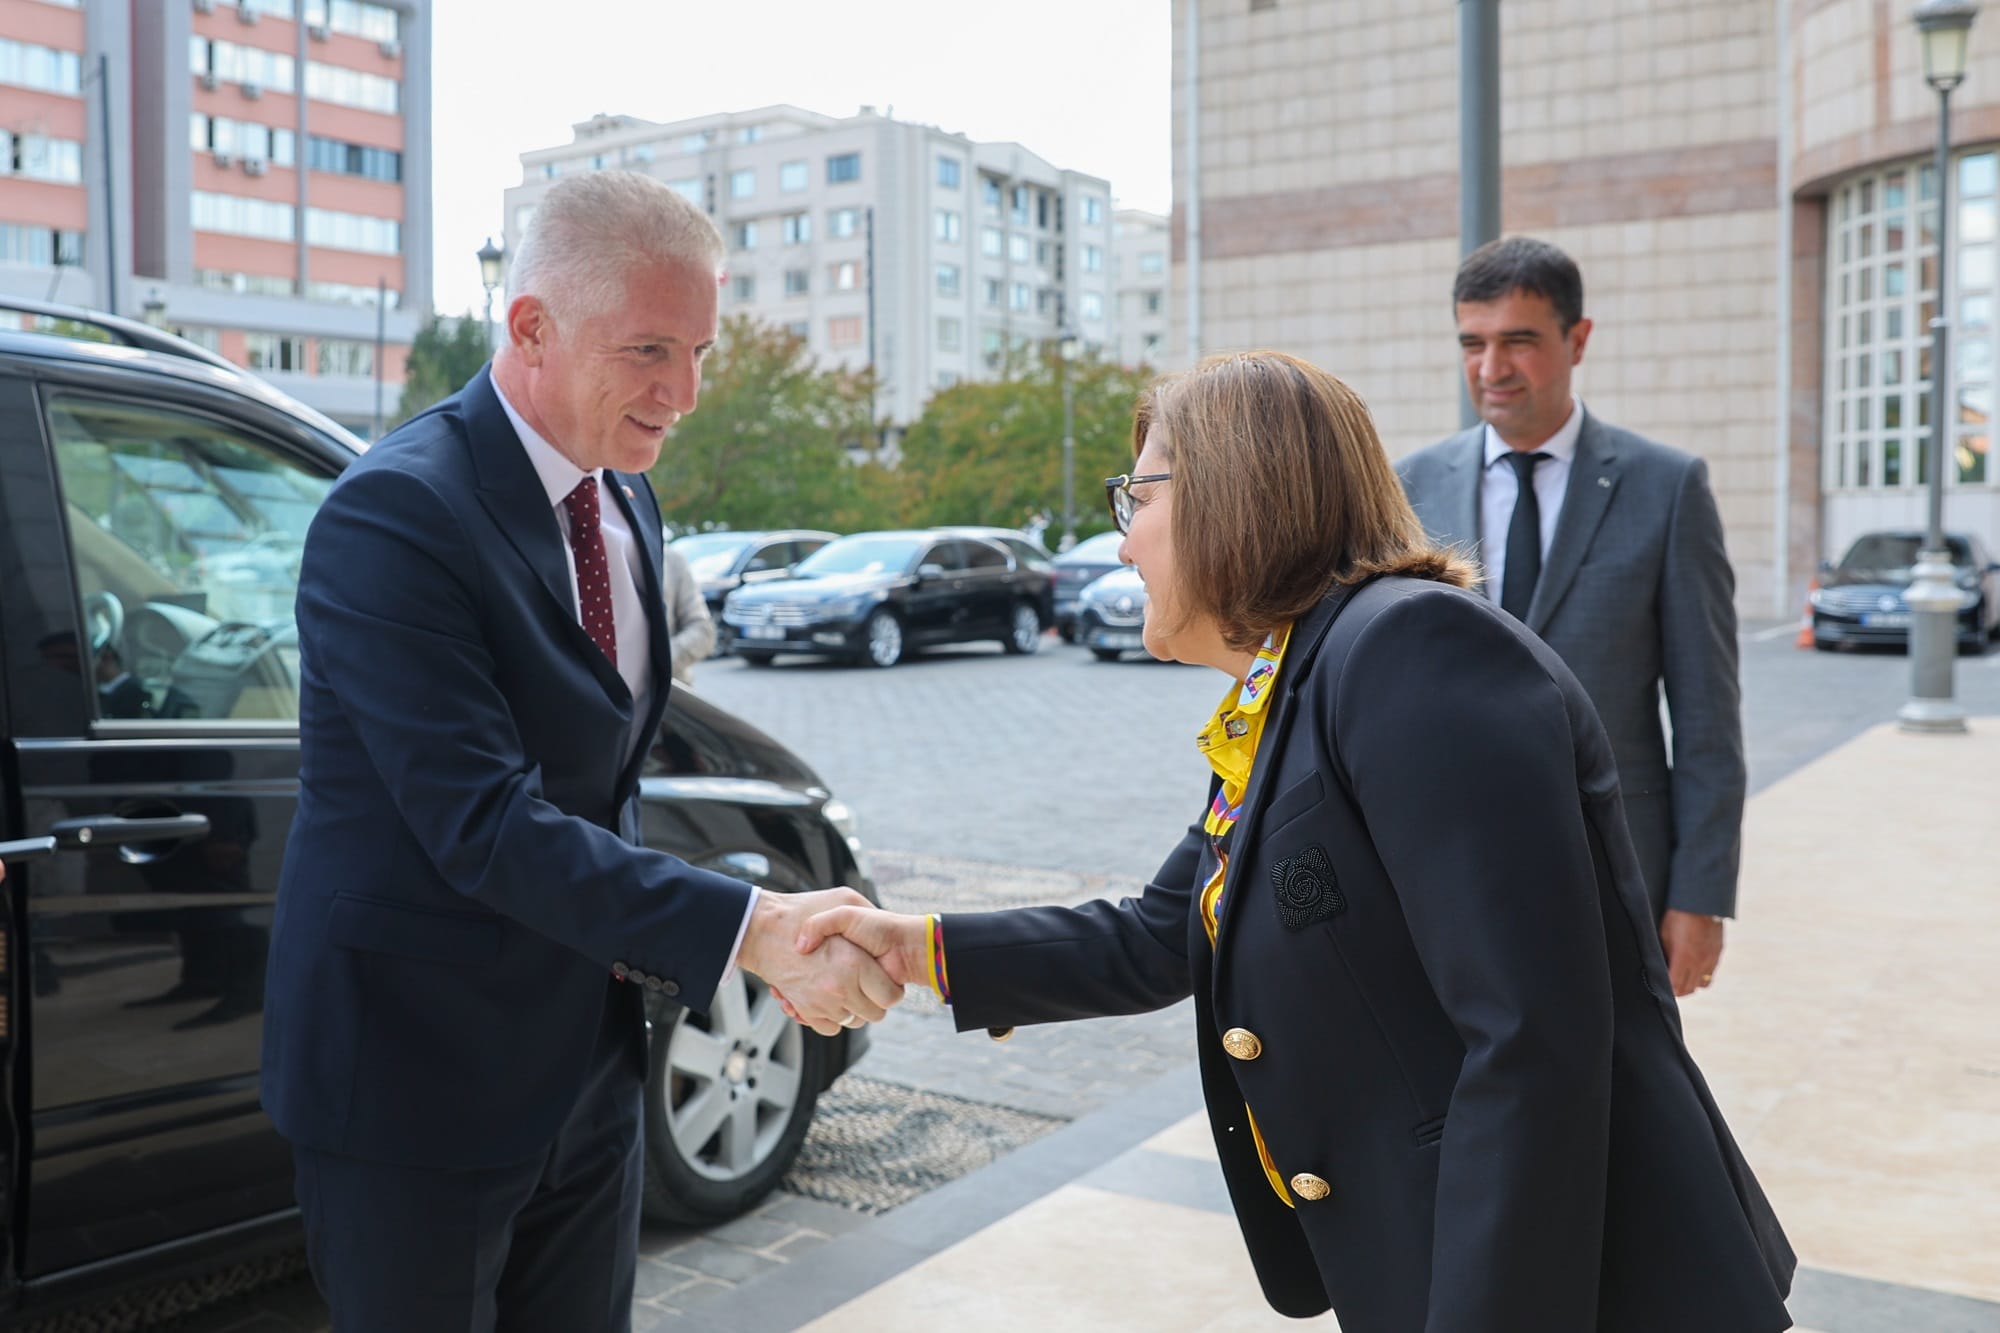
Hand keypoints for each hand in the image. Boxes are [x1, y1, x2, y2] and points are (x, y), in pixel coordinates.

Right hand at [735, 887, 904, 1036]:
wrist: (762, 928)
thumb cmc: (802, 911)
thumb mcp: (844, 899)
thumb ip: (870, 912)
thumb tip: (887, 934)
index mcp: (855, 963)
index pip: (891, 996)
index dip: (891, 990)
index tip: (885, 981)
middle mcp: (840, 988)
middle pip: (875, 1014)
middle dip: (874, 1002)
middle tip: (867, 986)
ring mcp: (821, 1003)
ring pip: (852, 1022)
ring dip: (852, 1009)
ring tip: (846, 988)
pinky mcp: (806, 1011)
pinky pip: (830, 1028)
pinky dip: (832, 1018)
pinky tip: (829, 998)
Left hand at [1659, 910, 1724, 996]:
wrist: (1701, 902)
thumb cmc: (1677, 916)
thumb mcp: (1664, 935)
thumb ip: (1666, 955)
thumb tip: (1663, 967)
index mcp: (1683, 959)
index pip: (1676, 987)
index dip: (1668, 990)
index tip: (1663, 986)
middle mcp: (1699, 962)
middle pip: (1689, 989)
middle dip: (1679, 990)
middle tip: (1671, 986)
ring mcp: (1711, 959)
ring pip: (1702, 984)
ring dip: (1692, 984)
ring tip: (1684, 979)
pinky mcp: (1718, 953)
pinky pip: (1711, 973)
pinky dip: (1702, 975)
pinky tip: (1695, 967)